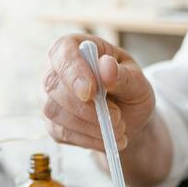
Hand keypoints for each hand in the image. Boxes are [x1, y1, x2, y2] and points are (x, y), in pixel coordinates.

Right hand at [43, 34, 155, 151]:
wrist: (129, 118)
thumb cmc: (130, 90)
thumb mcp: (138, 81)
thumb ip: (123, 75)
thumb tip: (106, 66)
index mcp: (75, 47)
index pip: (63, 51)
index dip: (74, 71)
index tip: (91, 92)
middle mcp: (55, 70)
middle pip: (53, 85)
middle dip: (86, 107)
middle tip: (117, 117)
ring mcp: (50, 97)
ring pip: (55, 112)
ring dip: (89, 126)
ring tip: (118, 129)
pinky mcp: (52, 123)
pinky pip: (61, 133)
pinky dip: (88, 139)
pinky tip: (107, 138)